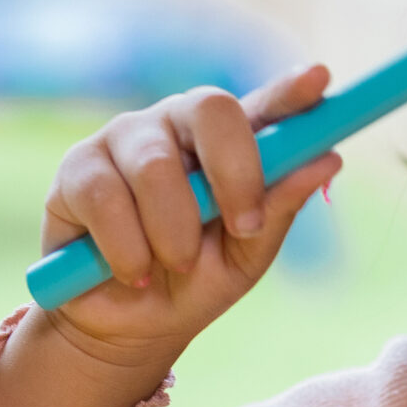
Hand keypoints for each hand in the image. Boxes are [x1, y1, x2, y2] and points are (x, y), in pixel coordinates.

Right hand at [0, 66, 338, 406]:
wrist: (124, 327)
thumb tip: (328, 160)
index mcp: (228, 144)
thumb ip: (278, 208)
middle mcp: (178, 125)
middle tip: (242, 227)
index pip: (265, 104)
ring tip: (173, 265)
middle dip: (235, 172)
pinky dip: (127, 249)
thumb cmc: (192, 282)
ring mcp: (125, 139)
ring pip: (156, 167)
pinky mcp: (77, 166)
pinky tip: (130, 271)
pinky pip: (106, 198)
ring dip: (174, 233)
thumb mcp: (245, 256)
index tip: (320, 79)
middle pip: (211, 108)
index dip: (291, 90)